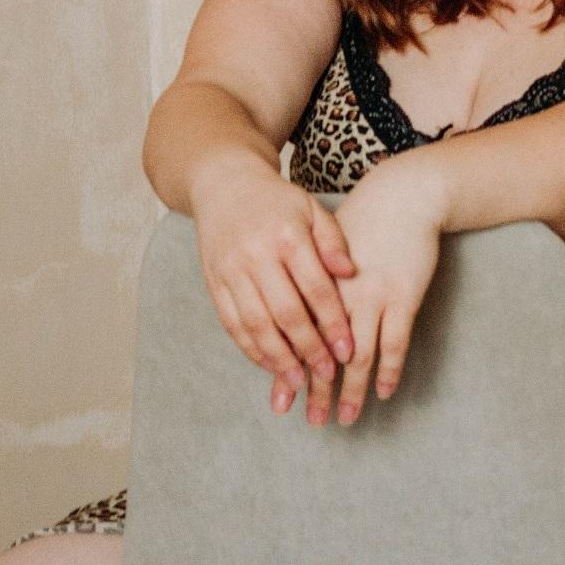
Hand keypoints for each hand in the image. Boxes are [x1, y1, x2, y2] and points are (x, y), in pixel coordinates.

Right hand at [193, 164, 358, 409]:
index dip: (333, 322)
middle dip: (308, 348)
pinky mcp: (213, 282)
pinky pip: (231, 323)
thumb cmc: (277, 200)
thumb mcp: (311, 209)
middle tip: (327, 373)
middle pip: (285, 312)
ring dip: (278, 357)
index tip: (349, 349)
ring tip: (298, 380)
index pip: (315, 288)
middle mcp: (256, 255)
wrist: (224, 184)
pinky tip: (269, 364)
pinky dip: (250, 348)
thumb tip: (351, 273)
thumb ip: (333, 241)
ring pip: (255, 324)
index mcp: (287, 235)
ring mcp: (230, 270)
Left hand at [286, 156, 445, 427]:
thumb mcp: (323, 249)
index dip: (288, 370)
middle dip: (316, 389)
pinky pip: (394, 342)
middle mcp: (339, 295)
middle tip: (312, 420)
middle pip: (321, 351)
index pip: (294, 337)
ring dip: (349, 389)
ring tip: (345, 417)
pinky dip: (389, 370)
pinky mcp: (402, 297)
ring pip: (356, 354)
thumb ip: (307, 282)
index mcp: (313, 282)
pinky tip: (384, 391)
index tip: (281, 401)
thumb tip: (290, 315)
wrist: (402, 197)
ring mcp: (371, 297)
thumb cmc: (363, 222)